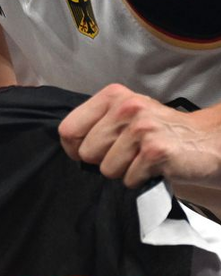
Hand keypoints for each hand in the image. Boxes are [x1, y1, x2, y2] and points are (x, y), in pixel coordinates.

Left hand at [59, 84, 220, 188]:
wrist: (206, 141)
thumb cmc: (158, 131)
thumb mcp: (124, 116)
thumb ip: (95, 125)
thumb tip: (69, 147)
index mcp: (113, 96)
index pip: (68, 129)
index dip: (74, 148)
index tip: (91, 152)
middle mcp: (127, 107)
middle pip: (86, 152)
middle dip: (104, 161)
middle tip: (128, 153)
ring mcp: (142, 128)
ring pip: (106, 169)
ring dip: (124, 171)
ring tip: (142, 159)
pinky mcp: (156, 150)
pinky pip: (128, 179)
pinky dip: (140, 179)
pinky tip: (154, 167)